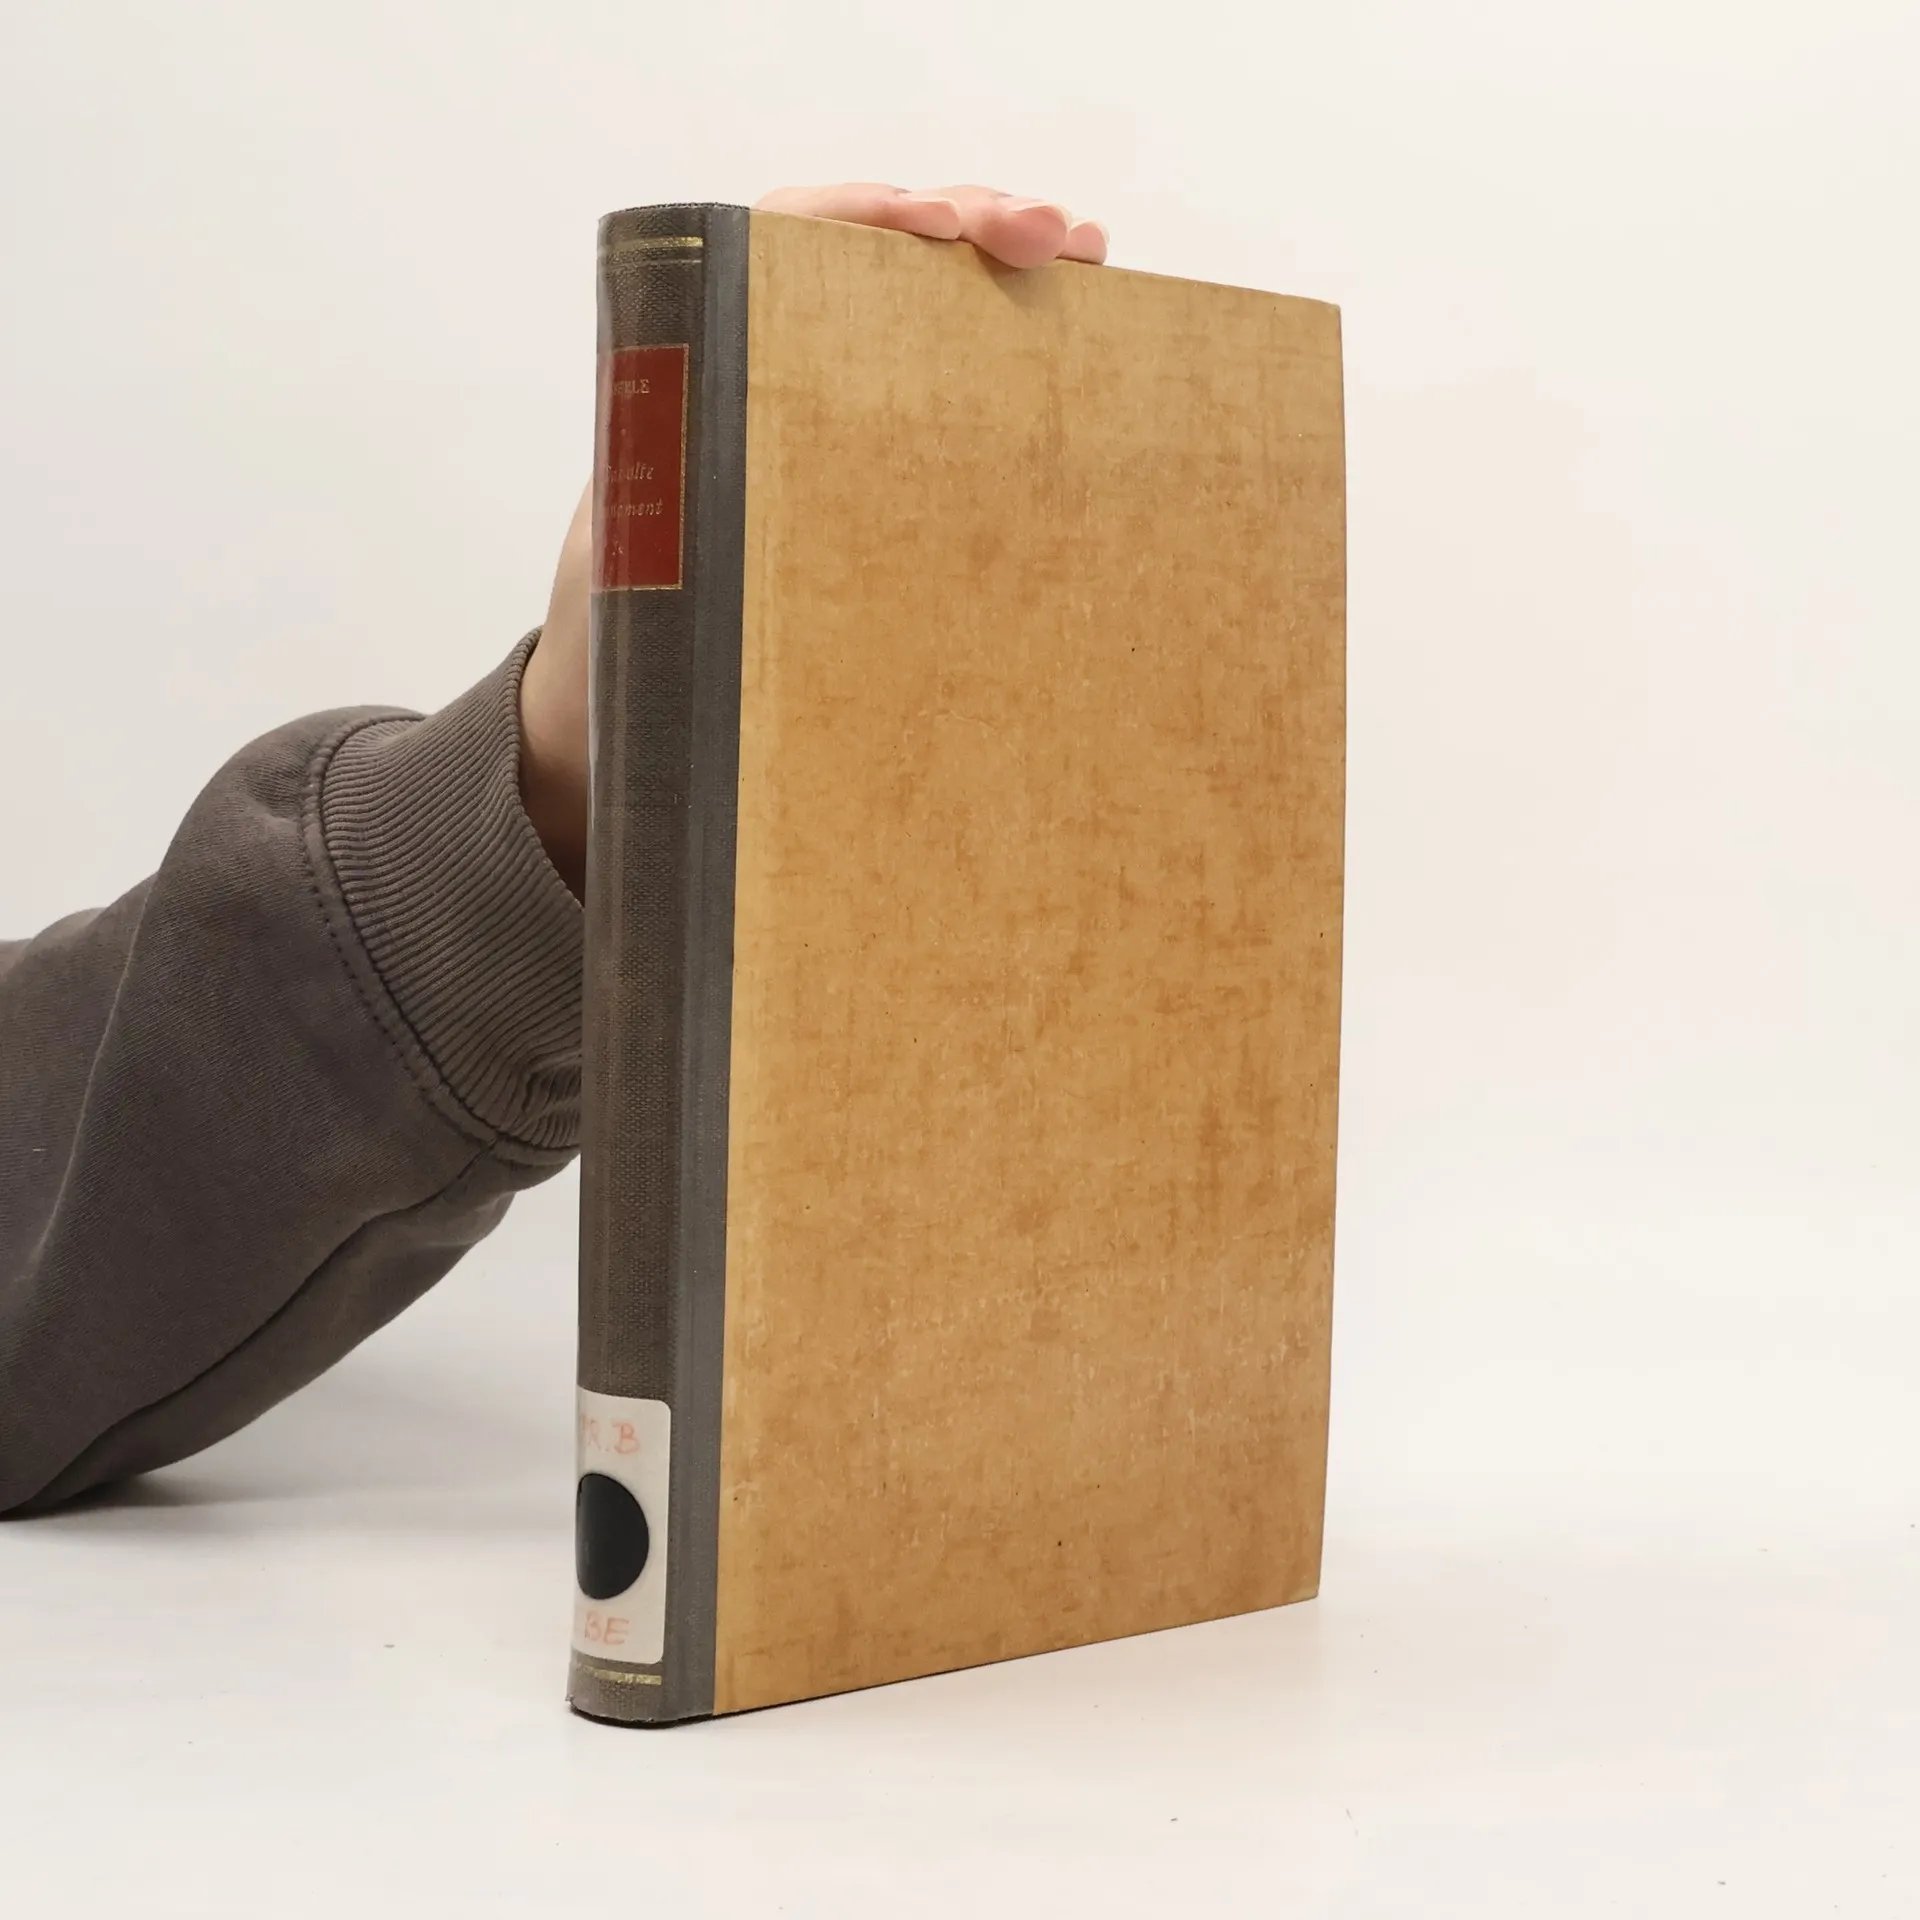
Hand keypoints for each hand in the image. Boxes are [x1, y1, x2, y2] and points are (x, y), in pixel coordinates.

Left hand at [518, 184, 1107, 894]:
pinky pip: (949, 371)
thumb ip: (676, 550)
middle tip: (1047, 235)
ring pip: (926, 293)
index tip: (934, 226)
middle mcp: (771, 365)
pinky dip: (1012, 331)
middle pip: (877, 248)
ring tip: (1085, 251)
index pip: (783, 239)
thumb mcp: (640, 587)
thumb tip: (731, 561)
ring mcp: (831, 403)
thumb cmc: (625, 647)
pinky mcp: (875, 453)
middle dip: (967, 219)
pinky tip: (1083, 312)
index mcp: (701, 368)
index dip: (864, 215)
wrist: (626, 709)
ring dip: (1003, 258)